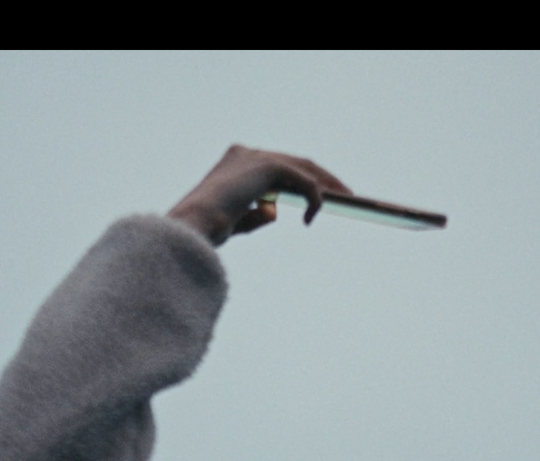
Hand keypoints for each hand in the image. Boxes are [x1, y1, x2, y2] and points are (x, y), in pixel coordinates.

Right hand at [167, 145, 351, 245]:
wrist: (193, 224)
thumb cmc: (206, 228)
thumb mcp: (234, 220)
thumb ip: (254, 212)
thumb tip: (273, 211)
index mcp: (235, 162)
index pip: (277, 167)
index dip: (300, 180)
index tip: (318, 195)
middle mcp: (246, 153)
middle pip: (295, 163)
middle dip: (322, 179)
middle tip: (344, 195)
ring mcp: (257, 156)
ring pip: (303, 168)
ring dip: (327, 183)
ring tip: (346, 200)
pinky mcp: (268, 166)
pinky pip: (303, 181)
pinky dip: (313, 198)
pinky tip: (311, 217)